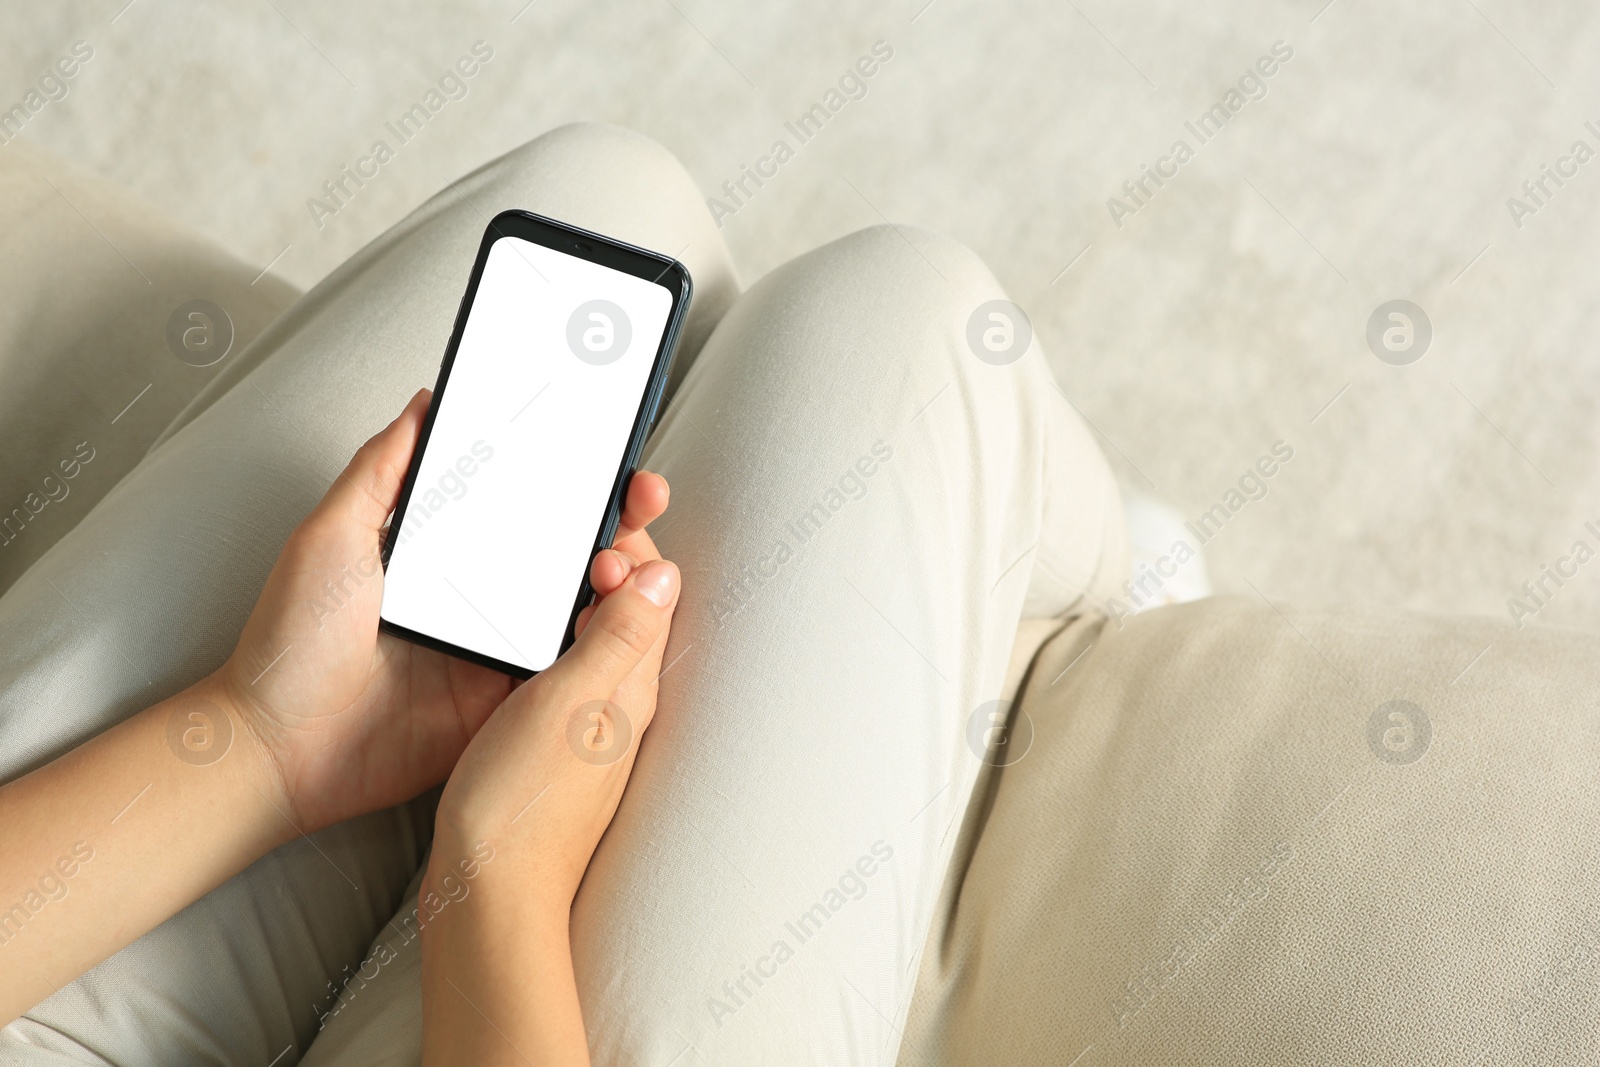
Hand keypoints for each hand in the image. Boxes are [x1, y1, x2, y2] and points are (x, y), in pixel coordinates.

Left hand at [211, 387, 674, 840]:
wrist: (280, 748)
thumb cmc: (290, 643)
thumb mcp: (331, 536)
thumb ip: (381, 470)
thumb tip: (424, 404)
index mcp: (442, 550)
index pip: (519, 500)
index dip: (567, 476)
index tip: (605, 451)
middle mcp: (477, 595)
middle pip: (562, 549)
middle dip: (612, 518)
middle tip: (639, 498)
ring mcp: (495, 649)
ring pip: (577, 606)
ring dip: (615, 577)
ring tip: (632, 555)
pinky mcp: (504, 700)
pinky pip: (564, 669)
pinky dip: (598, 645)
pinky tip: (620, 618)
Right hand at [429, 513, 679, 907]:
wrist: (487, 892)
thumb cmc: (521, 802)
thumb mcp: (571, 700)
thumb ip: (619, 636)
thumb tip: (663, 573)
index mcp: (633, 685)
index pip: (654, 594)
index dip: (630, 551)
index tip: (592, 536)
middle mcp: (622, 703)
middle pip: (628, 613)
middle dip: (608, 567)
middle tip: (568, 546)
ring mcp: (590, 726)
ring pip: (597, 641)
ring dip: (577, 602)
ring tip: (540, 579)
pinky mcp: (556, 745)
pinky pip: (567, 673)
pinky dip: (551, 641)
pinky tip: (517, 642)